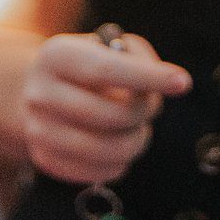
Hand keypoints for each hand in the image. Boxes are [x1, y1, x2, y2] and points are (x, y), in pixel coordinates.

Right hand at [20, 29, 189, 186]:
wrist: (44, 92)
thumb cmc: (90, 67)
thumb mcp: (110, 46)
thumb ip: (138, 58)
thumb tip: (167, 83)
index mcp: (55, 57)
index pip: (105, 71)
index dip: (147, 78)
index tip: (182, 82)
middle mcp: (39, 94)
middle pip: (112, 115)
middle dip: (145, 112)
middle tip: (148, 105)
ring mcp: (37, 130)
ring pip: (110, 150)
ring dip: (136, 140)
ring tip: (133, 127)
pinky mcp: (45, 159)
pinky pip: (102, 172)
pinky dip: (120, 162)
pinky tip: (113, 143)